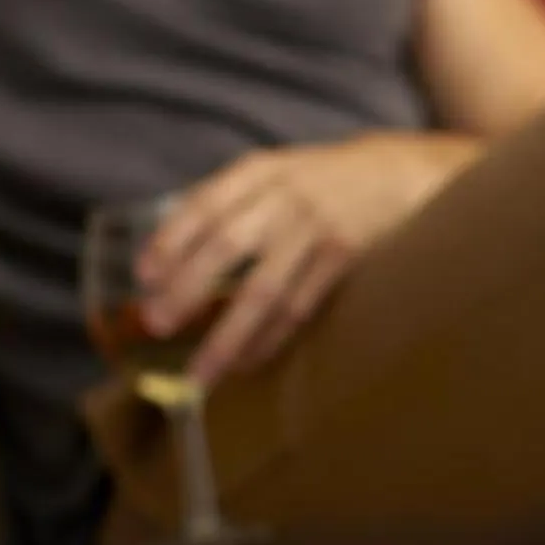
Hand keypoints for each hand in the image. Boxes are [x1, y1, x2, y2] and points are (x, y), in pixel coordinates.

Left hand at [138, 133, 476, 384]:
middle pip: (226, 247)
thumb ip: (232, 201)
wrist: (400, 174)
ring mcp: (317, 230)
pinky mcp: (344, 259)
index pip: (203, 205)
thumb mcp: (276, 172)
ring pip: (264, 290)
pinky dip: (270, 339)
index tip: (143, 277)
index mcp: (259, 172)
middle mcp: (285, 198)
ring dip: (228, 335)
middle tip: (157, 324)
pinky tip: (248, 361)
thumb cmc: (324, 180)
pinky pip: (300, 307)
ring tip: (201, 372)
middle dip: (187, 288)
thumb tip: (170, 252)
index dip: (169, 240)